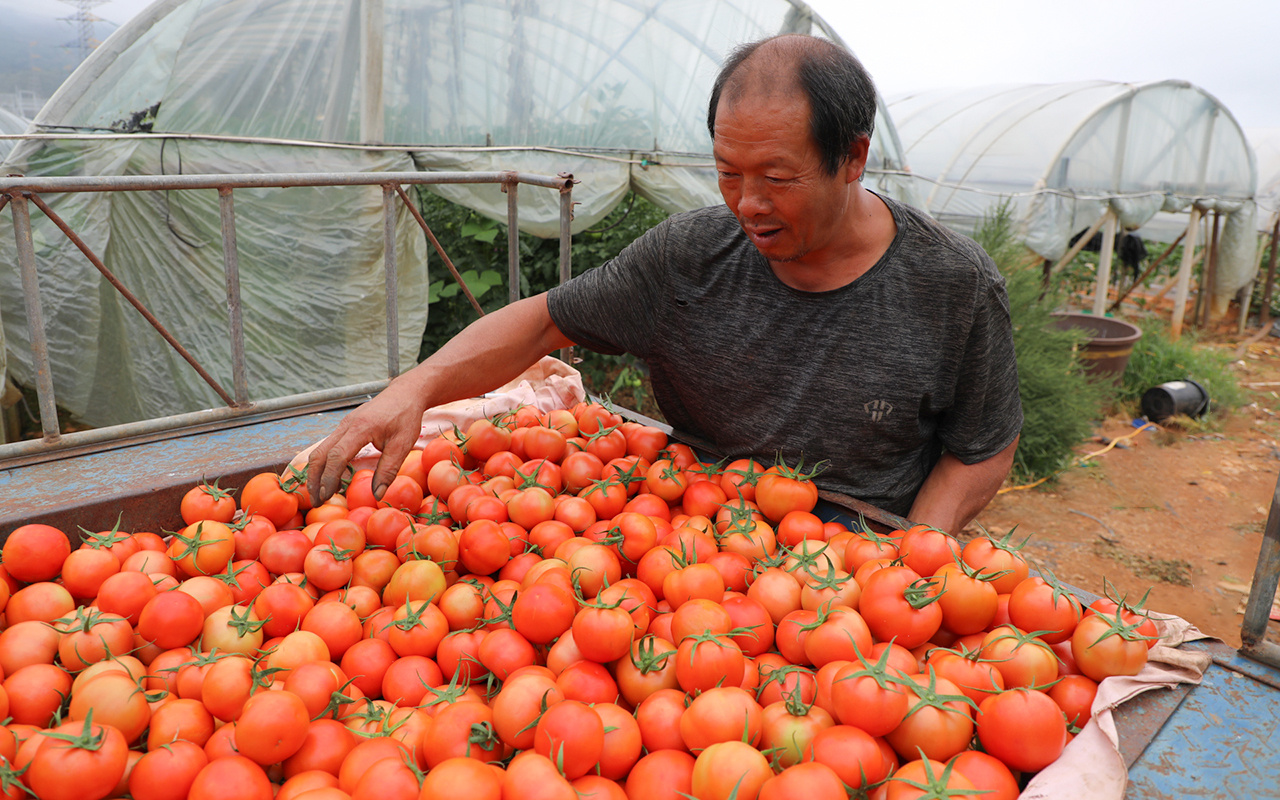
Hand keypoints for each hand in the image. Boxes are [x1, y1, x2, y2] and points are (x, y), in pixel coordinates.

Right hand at [306, 376, 430, 506]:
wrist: (405, 393)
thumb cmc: (406, 417)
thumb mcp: (403, 444)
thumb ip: (388, 470)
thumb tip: (376, 495)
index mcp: (360, 428)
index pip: (336, 456)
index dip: (329, 478)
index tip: (327, 496)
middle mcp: (345, 425)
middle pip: (320, 454)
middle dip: (314, 480)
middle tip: (316, 501)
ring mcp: (343, 425)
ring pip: (320, 450)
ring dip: (316, 473)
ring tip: (320, 494)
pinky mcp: (344, 427)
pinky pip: (327, 447)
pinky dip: (324, 464)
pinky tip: (330, 479)